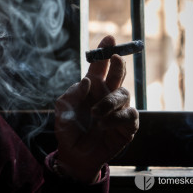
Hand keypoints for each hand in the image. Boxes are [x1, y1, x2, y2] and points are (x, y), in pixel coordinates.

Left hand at [53, 35, 138, 182]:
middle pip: (118, 74)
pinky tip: (103, 124)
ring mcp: (119, 109)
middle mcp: (107, 95)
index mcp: (92, 87)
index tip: (109, 38)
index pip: (100, 66)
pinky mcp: (127, 125)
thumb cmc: (68, 128)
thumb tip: (88, 81)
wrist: (74, 154)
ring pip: (124, 94)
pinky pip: (130, 114)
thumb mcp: (62, 109)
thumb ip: (73, 93)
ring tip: (95, 115)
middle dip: (118, 64)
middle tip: (116, 58)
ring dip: (109, 102)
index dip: (105, 51)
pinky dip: (116, 118)